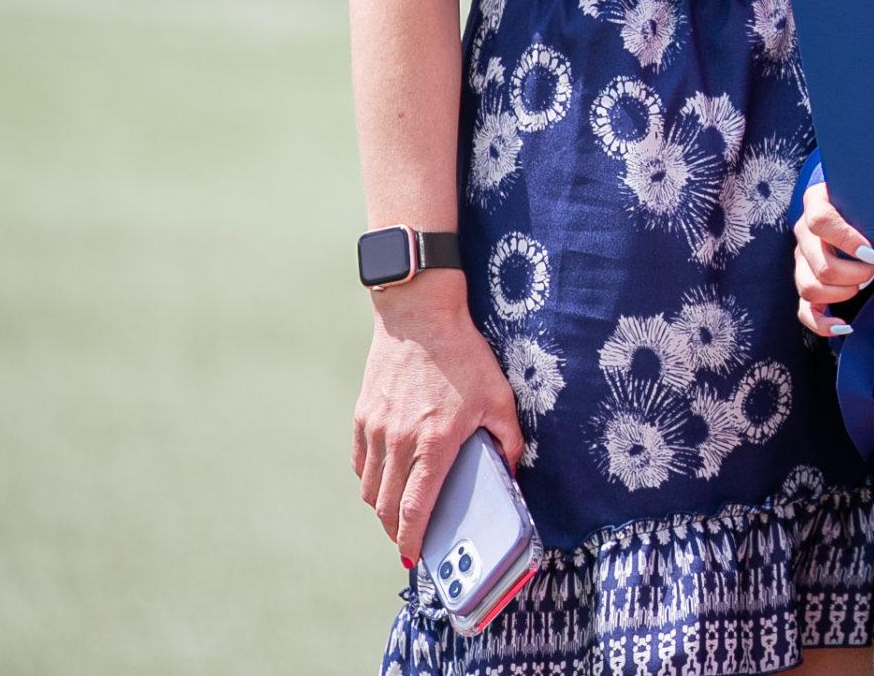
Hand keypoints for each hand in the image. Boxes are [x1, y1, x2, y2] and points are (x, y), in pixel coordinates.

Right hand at [351, 276, 523, 566]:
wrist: (419, 315)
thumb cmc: (464, 356)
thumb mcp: (499, 396)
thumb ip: (508, 440)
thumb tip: (512, 474)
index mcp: (434, 442)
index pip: (415, 509)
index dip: (412, 540)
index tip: (413, 559)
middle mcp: (399, 441)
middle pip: (386, 507)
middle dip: (396, 531)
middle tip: (409, 541)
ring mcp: (375, 429)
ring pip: (369, 488)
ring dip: (381, 508)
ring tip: (398, 513)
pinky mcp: (362, 416)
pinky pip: (360, 462)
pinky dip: (370, 479)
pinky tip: (386, 479)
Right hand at [794, 180, 873, 339]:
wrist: (864, 210)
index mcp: (816, 202)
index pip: (820, 221)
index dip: (847, 240)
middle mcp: (804, 231)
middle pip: (819, 263)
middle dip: (854, 273)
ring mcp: (802, 259)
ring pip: (809, 287)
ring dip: (842, 293)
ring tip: (865, 283)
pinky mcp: (806, 282)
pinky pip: (804, 311)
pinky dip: (822, 323)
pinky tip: (845, 325)